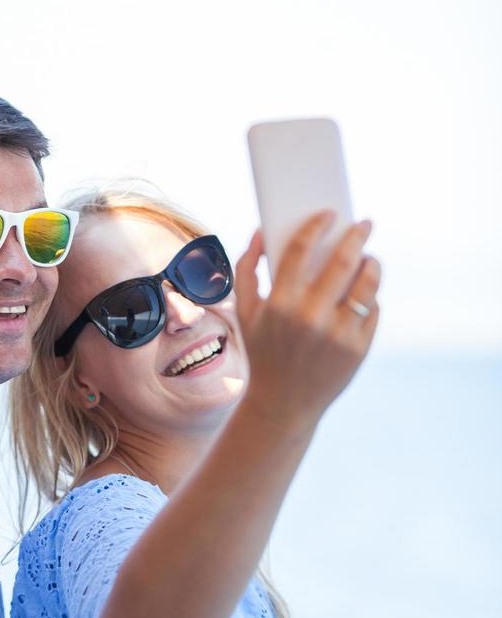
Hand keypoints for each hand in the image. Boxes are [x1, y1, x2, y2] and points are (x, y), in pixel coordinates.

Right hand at [234, 211, 380, 435]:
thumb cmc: (264, 352)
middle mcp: (311, 317)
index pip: (303, 248)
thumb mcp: (245, 314)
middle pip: (343, 259)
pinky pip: (372, 309)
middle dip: (357, 235)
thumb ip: (246, 269)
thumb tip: (261, 232)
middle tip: (363, 224)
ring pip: (367, 282)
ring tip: (370, 257)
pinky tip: (363, 294)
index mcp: (280, 304)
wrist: (284, 404)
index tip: (329, 214)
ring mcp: (338, 334)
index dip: (318, 225)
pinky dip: (370, 297)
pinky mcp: (359, 348)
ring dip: (372, 262)